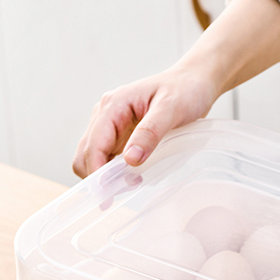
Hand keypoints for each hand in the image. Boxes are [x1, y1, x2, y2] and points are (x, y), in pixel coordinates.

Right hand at [72, 0, 279, 178]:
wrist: (193, 84)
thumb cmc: (183, 92)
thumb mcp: (170, 110)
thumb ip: (150, 133)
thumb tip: (130, 160)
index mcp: (113, 105)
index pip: (93, 144)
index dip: (96, 173)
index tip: (106, 196)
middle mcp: (106, 114)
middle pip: (86, 153)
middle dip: (99, 177)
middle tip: (127, 190)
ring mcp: (112, 125)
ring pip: (95, 157)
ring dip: (107, 175)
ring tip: (135, 183)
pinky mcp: (122, 135)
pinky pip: (109, 158)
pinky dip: (116, 171)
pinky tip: (136, 176)